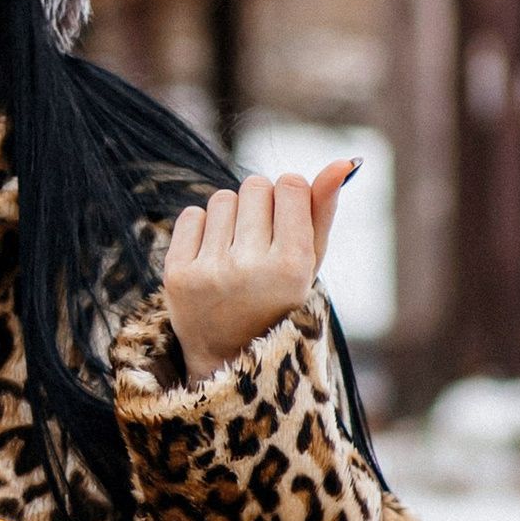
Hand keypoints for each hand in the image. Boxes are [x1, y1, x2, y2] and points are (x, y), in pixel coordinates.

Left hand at [162, 163, 356, 378]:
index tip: (288, 217)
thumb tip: (342, 162)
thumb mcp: (309, 264)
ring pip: (222, 199)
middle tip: (261, 242)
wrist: (230, 359)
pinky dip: (202, 230)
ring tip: (236, 253)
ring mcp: (210, 272)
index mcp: (292, 267)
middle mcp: (250, 269)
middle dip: (260, 205)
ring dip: (231, 217)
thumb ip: (324, 212)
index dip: (290, 194)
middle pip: (255, 186)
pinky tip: (211, 258)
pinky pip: (191, 215)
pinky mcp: (177, 275)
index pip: (291, 184)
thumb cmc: (279, 302)